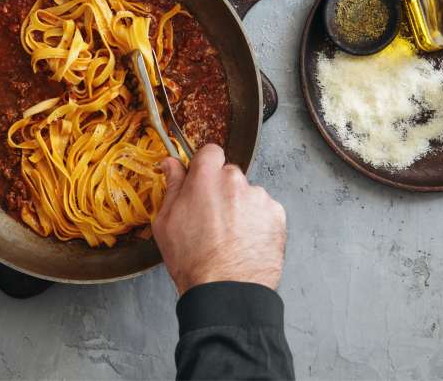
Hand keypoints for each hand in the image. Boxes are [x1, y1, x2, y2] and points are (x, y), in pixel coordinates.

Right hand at [153, 144, 286, 294]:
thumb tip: (171, 163)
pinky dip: (257, 222)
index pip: (210, 152)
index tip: (201, 181)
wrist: (226, 290)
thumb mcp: (166, 221)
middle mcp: (235, 181)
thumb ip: (172, 186)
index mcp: (206, 177)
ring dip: (241, 207)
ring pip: (248, 194)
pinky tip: (245, 242)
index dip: (205, 167)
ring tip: (230, 237)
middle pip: (229, 175)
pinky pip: (265, 211)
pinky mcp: (277, 215)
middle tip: (212, 218)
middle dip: (222, 190)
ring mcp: (259, 197)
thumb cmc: (192, 260)